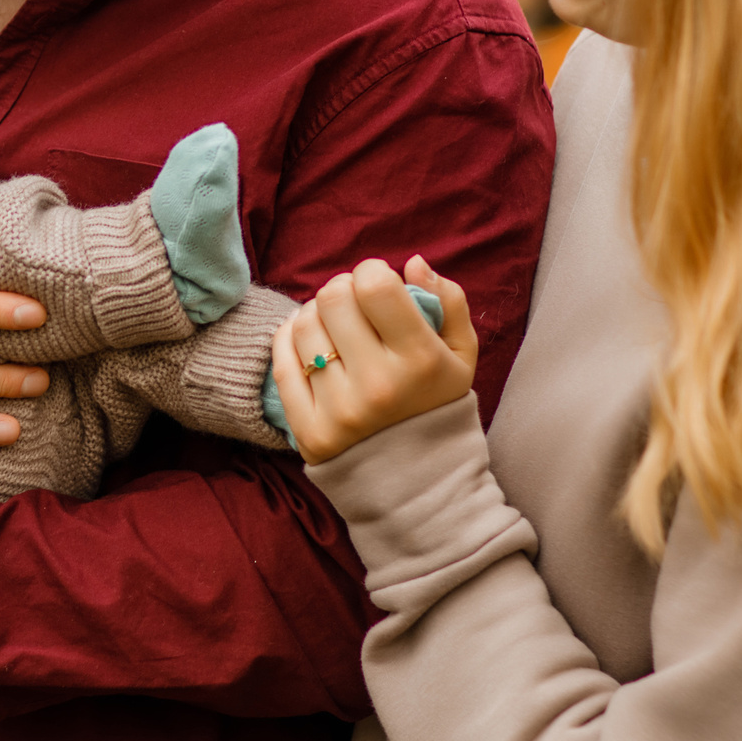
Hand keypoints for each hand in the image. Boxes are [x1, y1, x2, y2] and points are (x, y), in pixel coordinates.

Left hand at [270, 256, 477, 464]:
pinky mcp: (309, 431)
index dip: (372, 273)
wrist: (418, 478)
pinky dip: (289, 341)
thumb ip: (448, 300)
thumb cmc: (436, 400)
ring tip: (334, 326)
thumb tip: (413, 262)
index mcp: (419, 360)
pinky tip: (309, 342)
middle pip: (333, 298)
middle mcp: (377, 385)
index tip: (378, 286)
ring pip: (303, 325)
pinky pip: (281, 362)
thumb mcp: (460, 353)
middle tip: (353, 304)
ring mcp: (340, 410)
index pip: (374, 285)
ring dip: (315, 314)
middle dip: (342, 290)